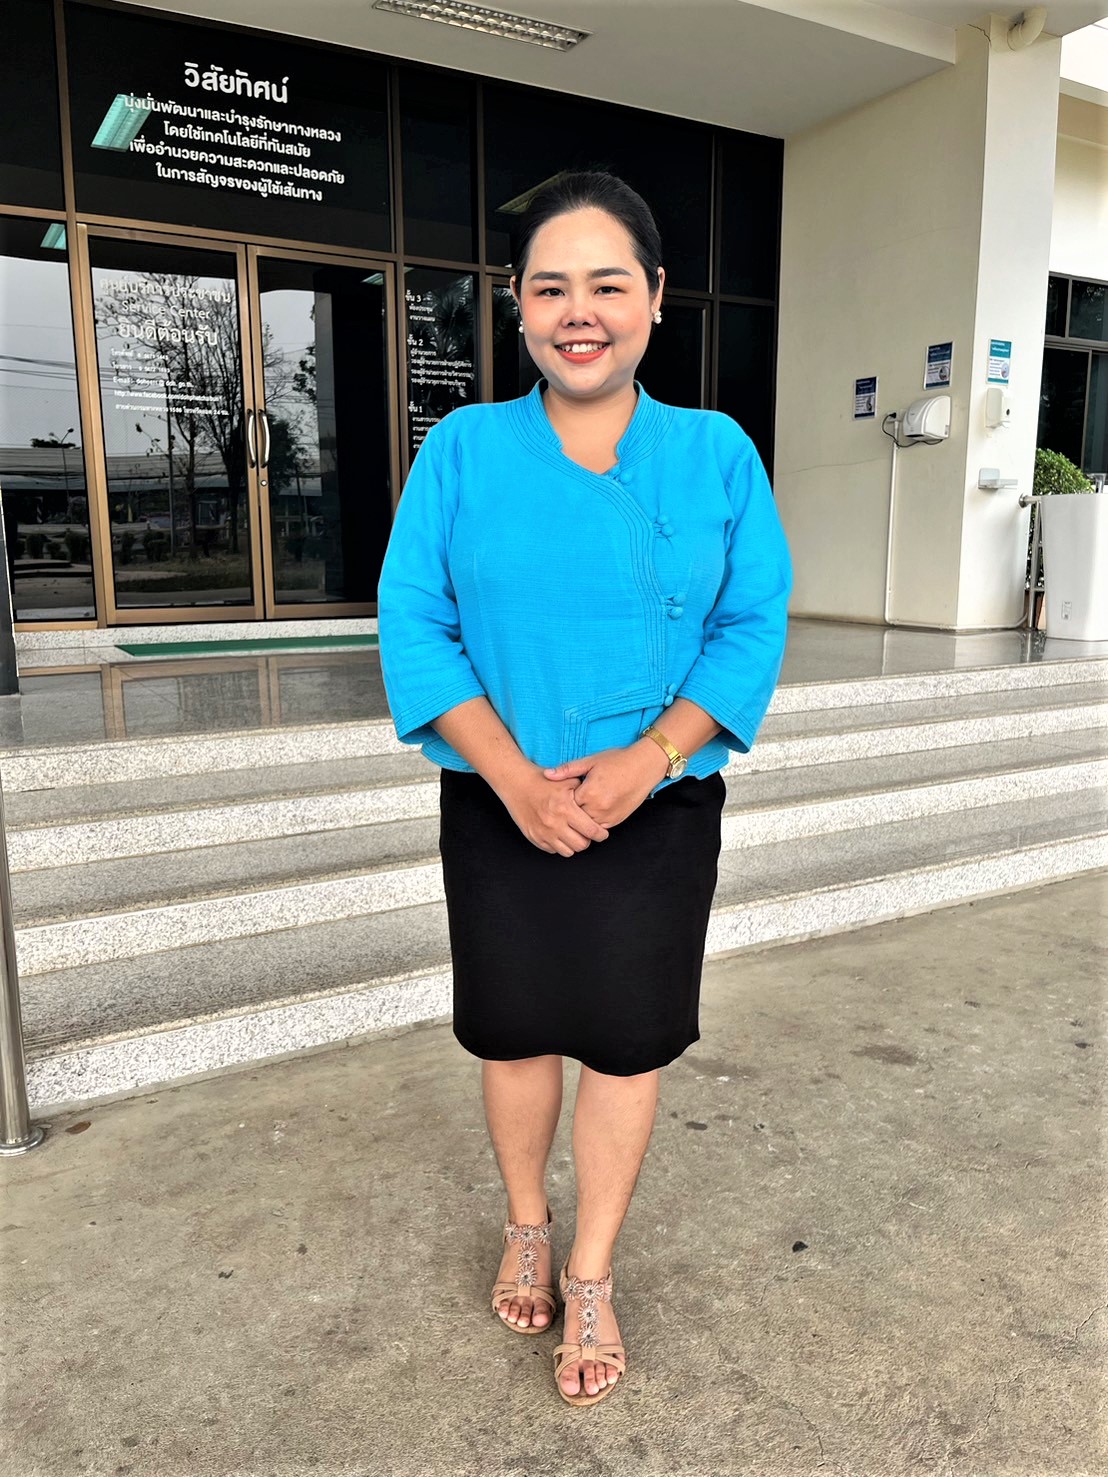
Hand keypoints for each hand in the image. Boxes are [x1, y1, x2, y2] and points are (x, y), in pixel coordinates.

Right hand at [497, 766, 610, 856]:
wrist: (516, 784)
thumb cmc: (542, 781)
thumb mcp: (567, 780)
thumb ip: (585, 791)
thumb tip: (598, 804)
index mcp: (565, 809)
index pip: (591, 831)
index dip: (600, 834)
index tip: (602, 833)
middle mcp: (554, 823)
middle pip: (581, 845)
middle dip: (587, 840)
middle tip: (587, 833)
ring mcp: (543, 833)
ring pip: (568, 851)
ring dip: (573, 845)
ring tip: (573, 834)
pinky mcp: (534, 837)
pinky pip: (553, 850)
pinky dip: (559, 845)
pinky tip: (559, 834)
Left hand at [543, 740, 669, 827]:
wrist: (645, 766)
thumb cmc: (618, 760)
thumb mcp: (590, 761)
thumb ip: (568, 770)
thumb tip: (547, 774)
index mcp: (589, 792)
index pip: (566, 804)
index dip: (562, 800)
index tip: (558, 796)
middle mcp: (598, 808)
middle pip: (575, 818)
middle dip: (570, 813)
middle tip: (565, 806)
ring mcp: (609, 816)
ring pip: (586, 826)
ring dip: (581, 820)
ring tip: (578, 810)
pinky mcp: (617, 820)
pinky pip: (599, 828)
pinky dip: (593, 823)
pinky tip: (591, 812)